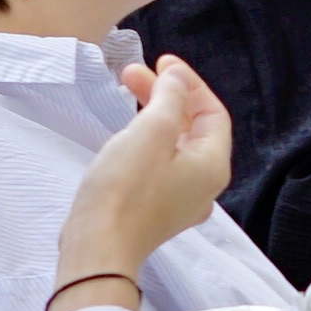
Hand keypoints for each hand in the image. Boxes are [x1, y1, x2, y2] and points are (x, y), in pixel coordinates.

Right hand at [59, 55, 236, 288]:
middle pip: (193, 127)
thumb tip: (178, 79)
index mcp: (213, 165)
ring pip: (174, 145)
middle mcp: (204, 185)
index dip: (189, 83)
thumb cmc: (126, 188)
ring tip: (124, 93)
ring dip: (154, 114)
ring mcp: (180, 200)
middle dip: (166, 95)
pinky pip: (160, 164)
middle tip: (133, 72)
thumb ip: (170, 98)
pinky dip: (147, 139)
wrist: (98, 248)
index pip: (212, 113)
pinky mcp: (154, 209)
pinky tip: (125, 131)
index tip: (161, 61)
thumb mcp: (152, 131)